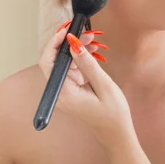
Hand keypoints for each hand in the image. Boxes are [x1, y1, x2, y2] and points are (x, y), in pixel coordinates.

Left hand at [38, 25, 133, 141]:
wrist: (116, 132)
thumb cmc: (112, 113)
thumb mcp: (104, 85)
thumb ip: (87, 63)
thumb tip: (74, 42)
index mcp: (64, 92)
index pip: (48, 62)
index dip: (54, 44)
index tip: (67, 30)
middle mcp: (60, 91)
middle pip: (55, 59)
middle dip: (68, 42)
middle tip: (84, 32)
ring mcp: (65, 90)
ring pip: (63, 61)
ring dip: (75, 48)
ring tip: (91, 39)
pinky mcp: (71, 88)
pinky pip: (71, 67)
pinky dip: (79, 57)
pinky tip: (90, 50)